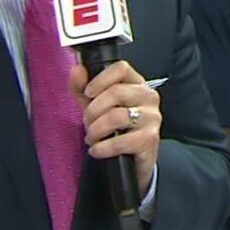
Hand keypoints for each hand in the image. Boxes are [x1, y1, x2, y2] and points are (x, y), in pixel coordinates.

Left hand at [71, 61, 159, 199]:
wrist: (133, 160)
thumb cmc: (116, 129)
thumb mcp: (96, 106)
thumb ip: (83, 88)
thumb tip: (77, 70)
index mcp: (136, 83)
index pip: (121, 68)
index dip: (100, 80)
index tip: (88, 93)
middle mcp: (148, 97)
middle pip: (116, 92)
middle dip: (93, 111)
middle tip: (87, 123)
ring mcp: (152, 117)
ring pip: (116, 116)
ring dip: (96, 130)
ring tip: (92, 138)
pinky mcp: (150, 139)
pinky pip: (120, 141)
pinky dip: (102, 147)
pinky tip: (97, 150)